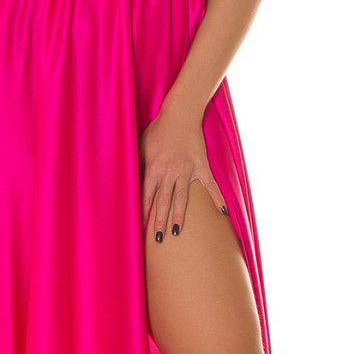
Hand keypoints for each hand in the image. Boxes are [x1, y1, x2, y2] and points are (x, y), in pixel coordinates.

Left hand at [138, 106, 227, 241]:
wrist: (180, 114)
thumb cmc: (158, 130)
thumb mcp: (142, 146)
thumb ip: (138, 164)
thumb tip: (129, 178)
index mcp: (153, 168)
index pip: (146, 197)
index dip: (143, 213)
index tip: (139, 227)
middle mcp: (169, 172)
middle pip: (163, 202)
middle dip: (159, 222)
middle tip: (158, 239)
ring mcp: (187, 171)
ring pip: (183, 199)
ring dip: (180, 217)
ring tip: (177, 233)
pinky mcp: (201, 166)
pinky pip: (210, 186)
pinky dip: (217, 199)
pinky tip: (222, 213)